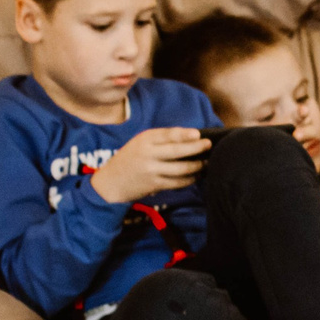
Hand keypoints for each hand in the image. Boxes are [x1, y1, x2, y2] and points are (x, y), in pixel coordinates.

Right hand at [89, 126, 206, 204]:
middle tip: (209, 145)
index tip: (198, 134)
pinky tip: (196, 176)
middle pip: (177, 151)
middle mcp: (148, 154)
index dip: (185, 134)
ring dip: (197, 166)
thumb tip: (190, 138)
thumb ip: (160, 140)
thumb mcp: (140, 144)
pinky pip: (177, 182)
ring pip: (180, 169)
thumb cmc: (131, 158)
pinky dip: (189, 179)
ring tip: (206, 162)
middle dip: (196, 148)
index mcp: (144, 140)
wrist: (110, 181)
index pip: (168, 134)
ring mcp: (151, 170)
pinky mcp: (154, 185)